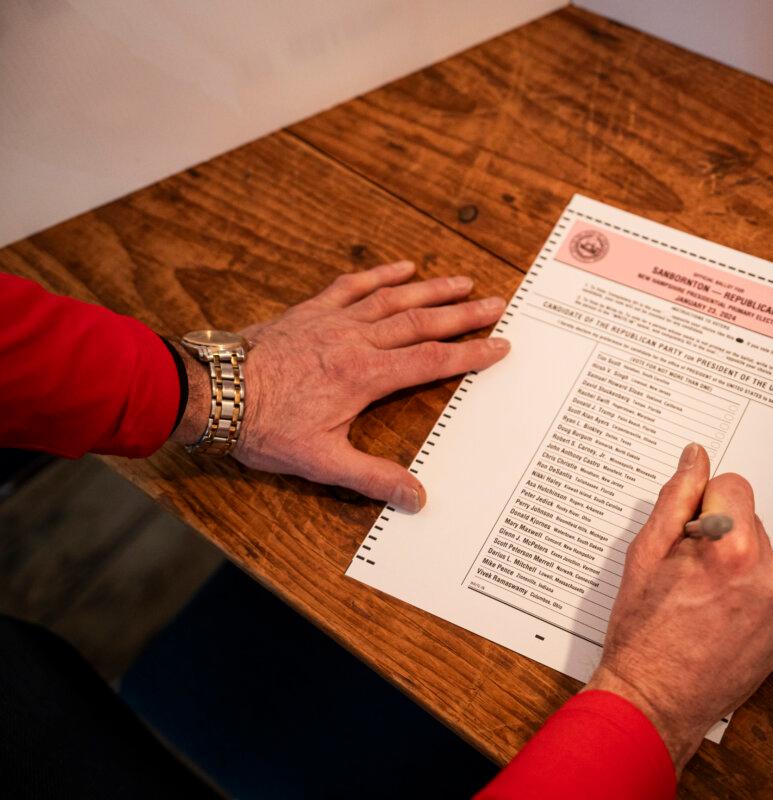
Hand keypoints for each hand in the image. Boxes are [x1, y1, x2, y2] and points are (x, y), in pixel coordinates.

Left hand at [171, 261, 508, 510]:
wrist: (213, 392)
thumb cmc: (263, 427)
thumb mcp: (321, 461)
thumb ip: (373, 478)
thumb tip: (416, 498)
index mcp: (365, 376)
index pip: (431, 362)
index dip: (470, 355)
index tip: (500, 346)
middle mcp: (356, 341)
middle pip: (422, 323)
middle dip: (463, 314)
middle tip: (497, 303)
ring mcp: (334, 321)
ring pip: (394, 299)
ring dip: (432, 289)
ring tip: (463, 282)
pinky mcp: (311, 311)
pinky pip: (353, 286)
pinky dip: (381, 274)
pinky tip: (403, 267)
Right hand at [585, 443, 772, 771]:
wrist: (652, 702)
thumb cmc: (641, 632)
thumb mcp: (645, 554)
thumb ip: (676, 497)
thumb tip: (696, 456)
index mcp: (732, 547)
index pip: (733, 485)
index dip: (703, 504)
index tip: (684, 534)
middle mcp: (769, 575)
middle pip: (748, 521)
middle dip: (719, 535)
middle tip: (684, 573)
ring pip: (760, 556)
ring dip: (735, 566)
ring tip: (699, 601)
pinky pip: (770, 593)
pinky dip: (748, 598)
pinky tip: (717, 620)